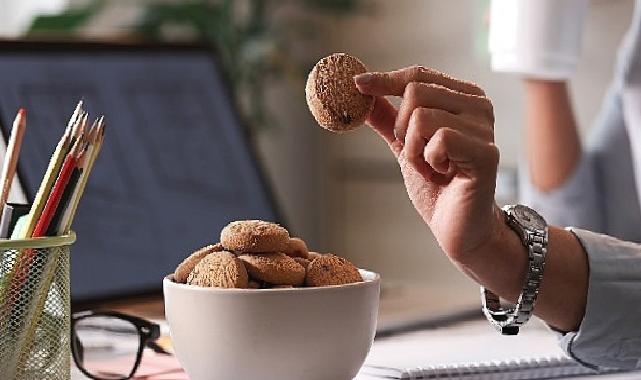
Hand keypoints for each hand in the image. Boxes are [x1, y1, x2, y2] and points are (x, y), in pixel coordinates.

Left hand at [355, 66, 502, 263]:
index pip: (418, 75)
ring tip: (431, 168)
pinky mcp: (485, 153)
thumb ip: (388, 119)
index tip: (357, 84)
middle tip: (417, 155)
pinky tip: (443, 174)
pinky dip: (428, 161)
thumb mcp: (405, 146)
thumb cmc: (437, 187)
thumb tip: (361, 93)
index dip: (385, 79)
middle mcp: (479, 106)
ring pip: (420, 117)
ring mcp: (485, 128)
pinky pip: (438, 139)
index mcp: (463, 98)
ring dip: (413, 150)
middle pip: (415, 92)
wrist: (458, 227)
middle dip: (401, 129)